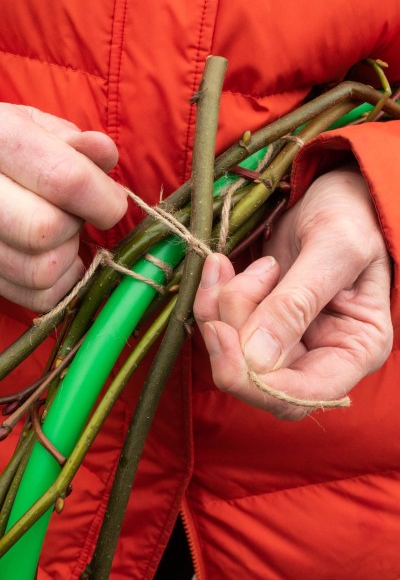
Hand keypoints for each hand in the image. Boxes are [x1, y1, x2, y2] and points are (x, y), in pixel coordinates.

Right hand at [0, 104, 126, 310]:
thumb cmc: (13, 148)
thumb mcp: (40, 130)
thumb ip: (75, 142)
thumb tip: (104, 152)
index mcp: (0, 138)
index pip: (64, 180)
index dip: (102, 199)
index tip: (111, 202)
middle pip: (46, 230)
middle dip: (75, 227)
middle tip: (74, 215)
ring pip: (41, 271)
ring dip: (68, 258)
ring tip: (61, 235)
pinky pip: (37, 298)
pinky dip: (60, 285)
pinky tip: (55, 258)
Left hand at [193, 167, 392, 419]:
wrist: (335, 193)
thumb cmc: (353, 214)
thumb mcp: (334, 249)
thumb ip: (297, 303)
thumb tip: (254, 359)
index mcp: (353, 350)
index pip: (300, 398)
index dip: (254, 380)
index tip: (224, 332)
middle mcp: (317, 354)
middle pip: (257, 377)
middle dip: (232, 331)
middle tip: (236, 278)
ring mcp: (284, 338)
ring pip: (231, 352)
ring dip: (219, 306)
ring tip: (232, 263)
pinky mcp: (257, 319)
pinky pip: (220, 325)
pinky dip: (211, 297)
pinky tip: (219, 265)